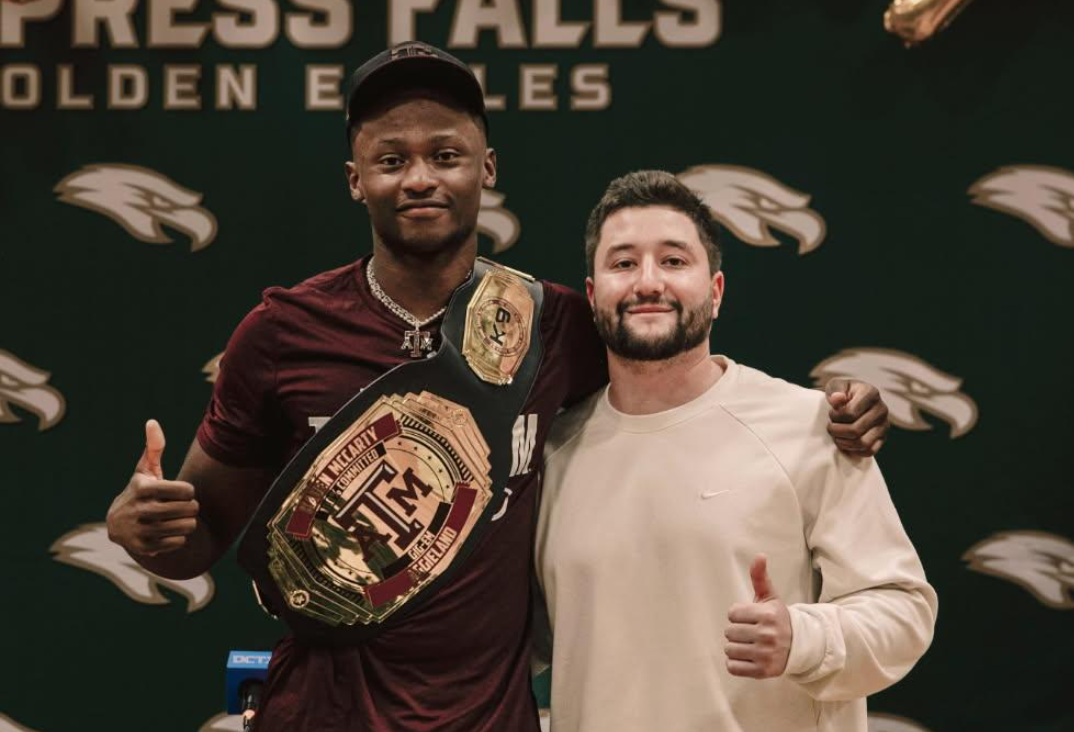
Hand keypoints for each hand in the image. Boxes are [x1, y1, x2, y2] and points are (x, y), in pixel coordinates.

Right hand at [106, 420, 198, 556]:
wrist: (117, 524)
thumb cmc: (140, 491)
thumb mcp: (144, 470)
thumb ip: (153, 447)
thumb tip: (152, 422)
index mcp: (144, 488)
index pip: (187, 490)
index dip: (188, 491)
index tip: (180, 492)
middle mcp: (142, 510)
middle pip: (190, 509)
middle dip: (191, 507)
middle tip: (181, 507)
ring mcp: (142, 530)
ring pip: (187, 527)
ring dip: (187, 522)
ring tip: (178, 518)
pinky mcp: (145, 547)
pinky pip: (179, 543)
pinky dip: (179, 538)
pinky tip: (168, 532)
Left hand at [725, 555, 792, 678]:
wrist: (800, 646)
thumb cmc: (778, 619)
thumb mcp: (771, 597)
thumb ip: (760, 577)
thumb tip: (760, 555)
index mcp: (767, 615)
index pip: (732, 613)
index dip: (738, 615)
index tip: (750, 617)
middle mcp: (767, 635)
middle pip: (729, 632)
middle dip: (737, 631)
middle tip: (750, 632)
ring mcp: (765, 654)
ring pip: (729, 649)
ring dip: (735, 647)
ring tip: (748, 644)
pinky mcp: (762, 671)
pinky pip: (733, 667)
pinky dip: (735, 663)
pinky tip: (746, 656)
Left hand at [824, 378, 888, 454]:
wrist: (850, 400)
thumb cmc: (841, 393)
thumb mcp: (835, 386)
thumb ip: (835, 390)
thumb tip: (837, 398)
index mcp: (871, 393)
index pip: (850, 413)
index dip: (835, 416)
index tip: (831, 413)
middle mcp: (882, 409)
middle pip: (855, 430)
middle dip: (837, 431)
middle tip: (830, 427)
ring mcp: (884, 424)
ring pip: (863, 443)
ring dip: (844, 442)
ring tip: (836, 435)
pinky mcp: (883, 438)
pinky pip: (870, 451)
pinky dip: (854, 450)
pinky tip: (845, 442)